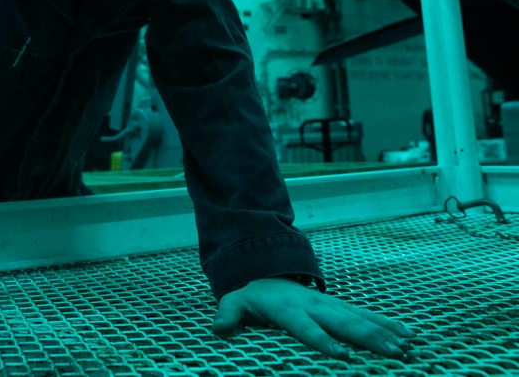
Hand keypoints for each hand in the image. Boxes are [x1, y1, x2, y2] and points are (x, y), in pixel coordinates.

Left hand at [212, 277, 415, 359]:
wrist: (266, 272)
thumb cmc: (252, 296)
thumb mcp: (235, 303)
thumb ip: (228, 316)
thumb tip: (219, 328)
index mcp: (289, 309)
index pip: (306, 327)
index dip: (323, 340)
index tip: (343, 355)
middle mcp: (314, 305)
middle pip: (343, 323)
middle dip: (368, 339)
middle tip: (393, 354)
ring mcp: (330, 304)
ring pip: (360, 319)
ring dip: (384, 333)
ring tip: (406, 347)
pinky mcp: (340, 306)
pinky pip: (367, 315)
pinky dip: (388, 324)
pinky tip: (408, 334)